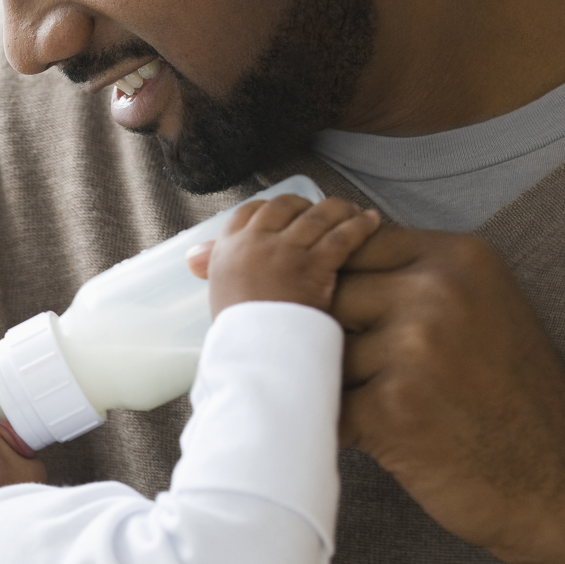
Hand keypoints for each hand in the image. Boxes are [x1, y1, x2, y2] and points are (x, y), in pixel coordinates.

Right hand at [186, 196, 380, 316]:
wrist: (256, 358)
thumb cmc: (238, 335)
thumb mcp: (218, 294)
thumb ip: (213, 268)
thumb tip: (193, 255)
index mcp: (228, 249)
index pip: (250, 211)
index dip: (272, 208)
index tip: (288, 215)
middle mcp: (255, 243)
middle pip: (285, 205)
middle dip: (306, 205)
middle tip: (323, 214)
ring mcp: (285, 251)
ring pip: (317, 215)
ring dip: (339, 210)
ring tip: (354, 213)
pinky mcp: (314, 265)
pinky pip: (342, 235)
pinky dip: (360, 226)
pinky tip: (372, 222)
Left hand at [334, 227, 564, 563]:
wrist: (562, 481)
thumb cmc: (511, 397)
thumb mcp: (481, 306)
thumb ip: (413, 278)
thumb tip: (324, 265)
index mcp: (459, 257)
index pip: (356, 244)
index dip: (337, 282)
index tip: (346, 316)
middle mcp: (438, 291)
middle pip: (330, 293)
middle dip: (327, 333)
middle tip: (358, 371)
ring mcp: (414, 347)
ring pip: (322, 350)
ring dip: (334, 383)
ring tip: (377, 407)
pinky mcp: (391, 406)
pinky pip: (326, 403)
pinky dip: (338, 424)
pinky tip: (374, 436)